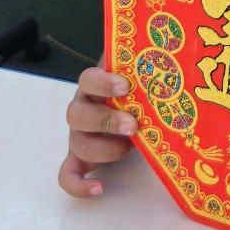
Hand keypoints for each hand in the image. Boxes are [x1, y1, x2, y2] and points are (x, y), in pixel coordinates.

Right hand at [58, 66, 136, 197]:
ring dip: (104, 148)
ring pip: (77, 143)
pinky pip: (67, 175)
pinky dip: (79, 185)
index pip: (88, 79)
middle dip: (106, 120)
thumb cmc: (134, 92)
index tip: (126, 86)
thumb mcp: (138, 75)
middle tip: (133, 124)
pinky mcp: (79, 159)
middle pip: (77, 113)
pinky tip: (99, 188)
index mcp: (95, 86)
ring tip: (130, 148)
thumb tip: (161, 41)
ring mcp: (79, 135)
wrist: (127, 110)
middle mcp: (83, 108)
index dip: (103, 83)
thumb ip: (144, 60)